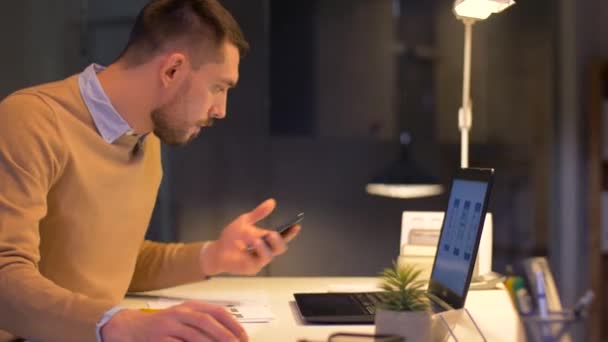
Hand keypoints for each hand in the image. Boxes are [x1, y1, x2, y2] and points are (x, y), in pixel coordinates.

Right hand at [101, 301, 247, 341]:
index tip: (243, 337)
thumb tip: (229, 334)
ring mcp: (168, 326)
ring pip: (194, 336)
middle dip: (224, 335)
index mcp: (190, 306)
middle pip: (207, 322)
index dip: (233, 324)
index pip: (217, 311)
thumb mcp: (184, 317)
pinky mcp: (159, 339)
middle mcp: (180, 313)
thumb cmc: (161, 325)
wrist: (130, 328)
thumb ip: (204, 321)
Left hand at [201, 199, 300, 275]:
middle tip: (272, 234)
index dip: (291, 233)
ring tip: (255, 240)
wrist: (217, 250)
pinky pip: (257, 262)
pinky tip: (243, 246)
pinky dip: (252, 253)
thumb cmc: (232, 236)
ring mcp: (260, 260)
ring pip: (269, 256)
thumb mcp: (245, 221)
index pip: (283, 236)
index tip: (296, 226)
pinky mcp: (252, 268)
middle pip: (280, 248)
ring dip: (264, 247)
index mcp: (267, 239)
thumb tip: (272, 202)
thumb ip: (259, 213)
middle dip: (278, 241)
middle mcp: (266, 250)